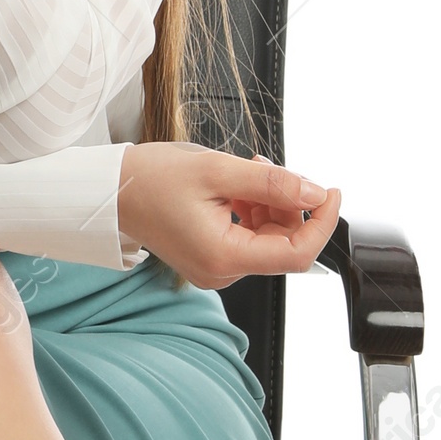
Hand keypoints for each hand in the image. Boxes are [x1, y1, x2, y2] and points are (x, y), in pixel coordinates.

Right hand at [119, 143, 341, 289]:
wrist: (111, 191)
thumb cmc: (151, 180)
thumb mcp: (219, 170)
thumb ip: (273, 183)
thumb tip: (314, 193)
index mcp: (223, 257)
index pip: (296, 254)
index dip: (321, 223)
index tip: (330, 192)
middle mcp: (221, 271)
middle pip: (283, 244)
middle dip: (288, 204)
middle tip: (269, 168)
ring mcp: (216, 267)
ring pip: (268, 237)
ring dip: (270, 203)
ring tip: (248, 172)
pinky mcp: (212, 257)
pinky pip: (250, 236)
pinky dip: (253, 209)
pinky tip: (239, 187)